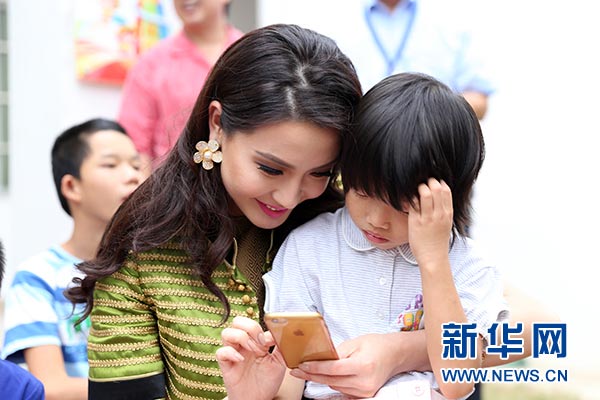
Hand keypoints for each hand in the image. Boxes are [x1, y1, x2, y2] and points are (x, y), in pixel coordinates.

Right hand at [216, 316, 285, 399]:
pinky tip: (241, 360)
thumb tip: (279, 331)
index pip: (253, 322)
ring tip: (252, 350)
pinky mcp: (226, 365)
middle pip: (237, 321)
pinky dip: (230, 353)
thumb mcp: (279, 362)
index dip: (262, 328)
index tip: (269, 340)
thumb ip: (279, 346)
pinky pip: (220, 352)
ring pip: (226, 332)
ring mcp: (233, 354)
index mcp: (255, 341)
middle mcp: (243, 345)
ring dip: (241, 338)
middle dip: (250, 327)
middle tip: (259, 342)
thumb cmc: (267, 382)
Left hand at [289, 333, 412, 397]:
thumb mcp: (355, 342)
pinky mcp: (365, 395)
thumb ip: (336, 351)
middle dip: (312, 375)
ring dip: (321, 378)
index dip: (315, 367)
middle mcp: (365, 382)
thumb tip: (318, 357)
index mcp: (363, 366)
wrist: (395, 354)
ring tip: (308, 370)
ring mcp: (365, 391)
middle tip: (297, 370)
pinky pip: (342, 390)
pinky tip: (325, 375)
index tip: (301, 365)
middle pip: (331, 380)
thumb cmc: (376, 344)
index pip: (333, 369)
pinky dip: (333, 382)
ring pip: (335, 386)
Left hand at [408, 178, 452, 267]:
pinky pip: (412, 204)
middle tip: (422, 184)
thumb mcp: (446, 224)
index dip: (438, 183)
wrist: (433, 257)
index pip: (446, 190)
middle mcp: (439, 214)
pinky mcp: (415, 222)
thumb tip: (439, 197)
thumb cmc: (438, 241)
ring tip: (415, 191)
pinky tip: (407, 198)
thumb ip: (443, 211)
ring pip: (424, 193)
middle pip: (436, 188)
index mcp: (447, 213)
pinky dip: (409, 198)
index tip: (432, 183)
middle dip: (428, 182)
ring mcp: (427, 217)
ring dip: (419, 188)